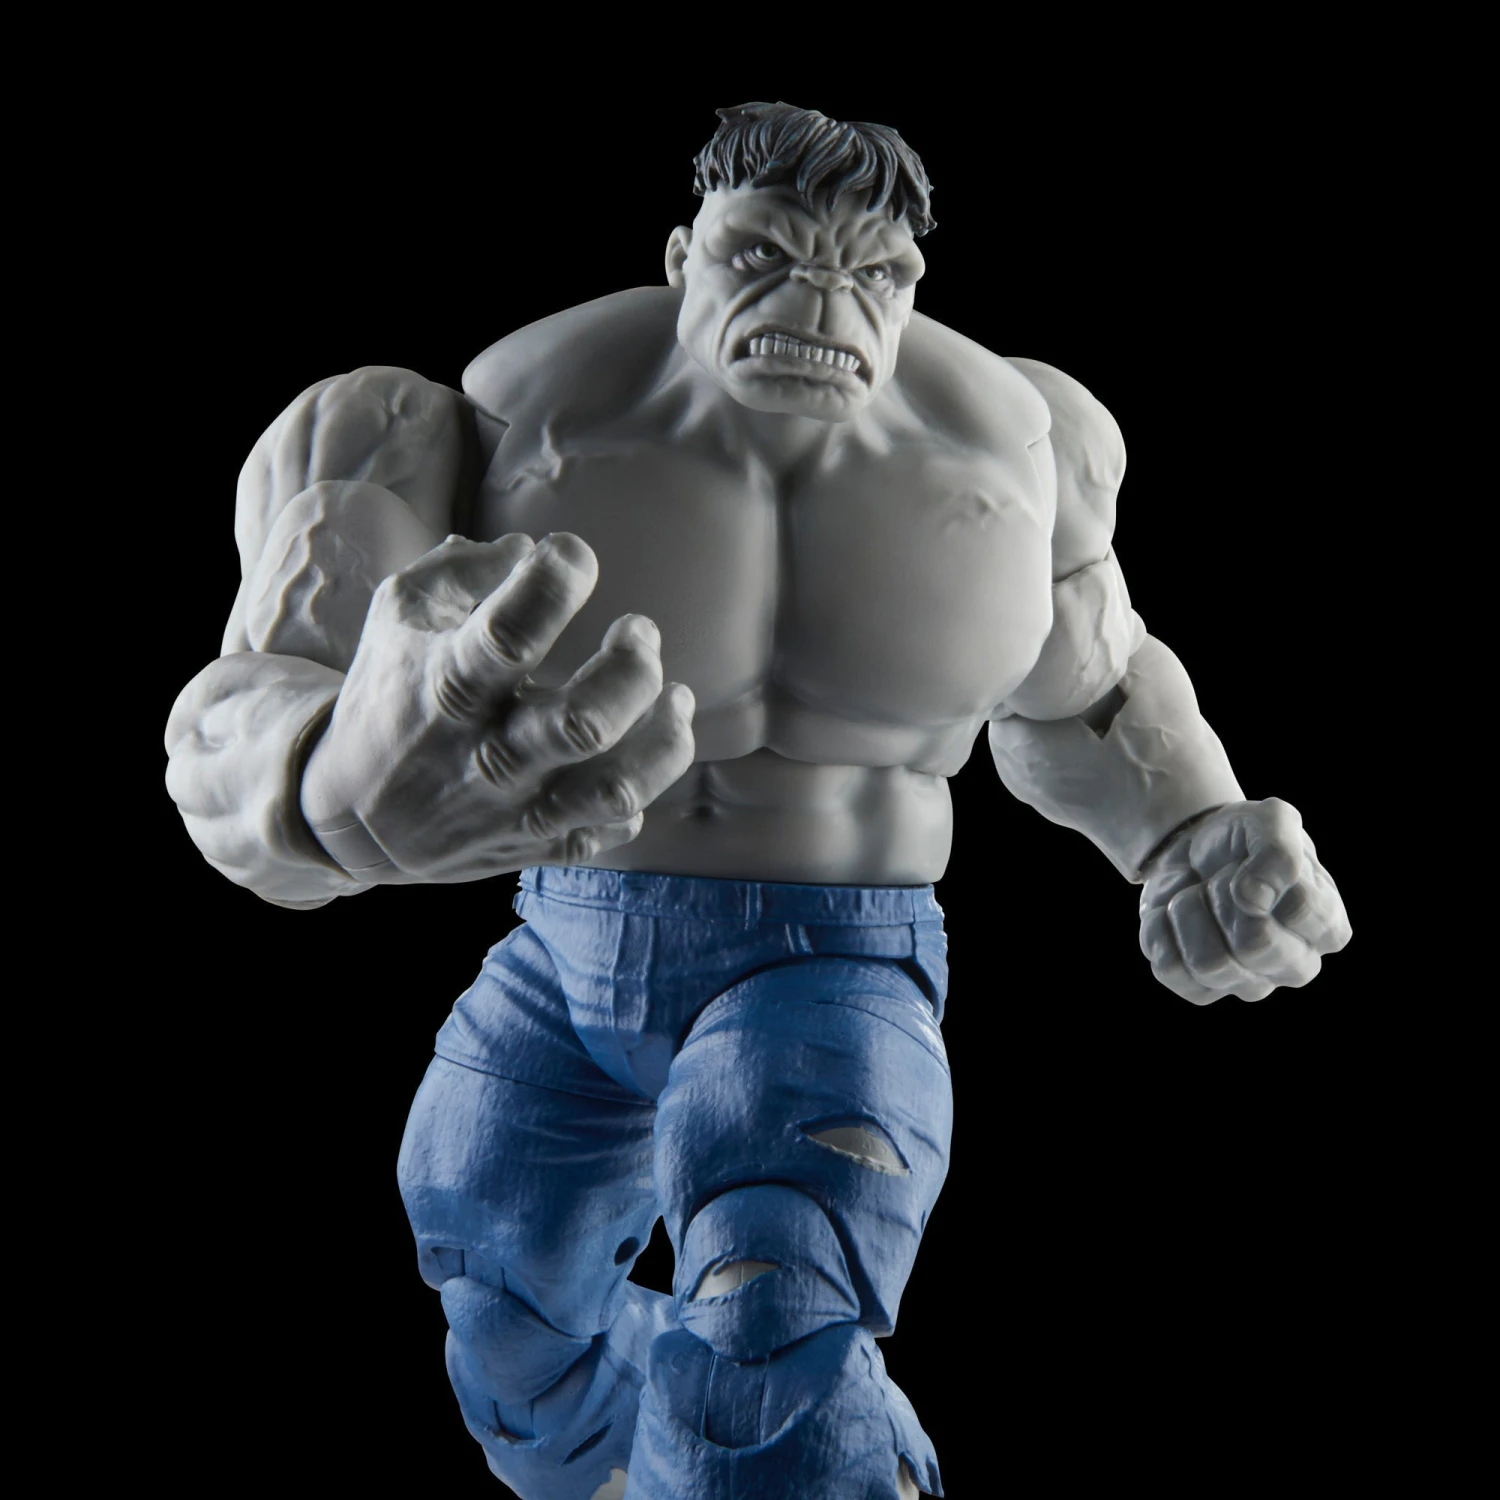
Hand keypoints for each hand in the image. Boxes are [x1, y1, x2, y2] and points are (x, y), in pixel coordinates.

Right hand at [300, 531, 694, 881]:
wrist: (353, 816)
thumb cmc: (392, 692)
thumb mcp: (399, 617)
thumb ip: (460, 570)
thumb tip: (530, 550)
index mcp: (448, 685)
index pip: (512, 631)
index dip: (558, 579)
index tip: (571, 555)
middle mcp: (487, 754)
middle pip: (586, 723)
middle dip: (633, 669)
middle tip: (638, 635)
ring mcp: (515, 810)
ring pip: (616, 787)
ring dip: (666, 738)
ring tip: (675, 698)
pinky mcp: (536, 847)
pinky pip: (612, 830)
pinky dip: (639, 792)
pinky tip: (635, 754)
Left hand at [1138, 798, 1350, 1003]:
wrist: (1192, 850)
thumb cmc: (1244, 840)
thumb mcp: (1271, 819)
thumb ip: (1279, 849)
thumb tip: (1256, 898)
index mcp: (1328, 928)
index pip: (1300, 910)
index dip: (1260, 876)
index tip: (1247, 861)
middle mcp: (1296, 966)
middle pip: (1254, 945)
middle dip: (1222, 896)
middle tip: (1218, 879)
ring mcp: (1250, 984)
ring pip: (1209, 963)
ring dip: (1188, 912)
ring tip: (1194, 895)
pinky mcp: (1202, 990)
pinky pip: (1170, 970)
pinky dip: (1159, 929)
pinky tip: (1171, 914)